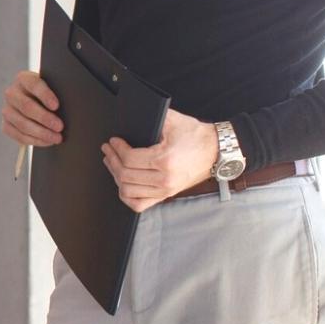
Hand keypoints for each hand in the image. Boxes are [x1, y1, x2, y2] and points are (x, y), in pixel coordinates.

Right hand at [1, 70, 63, 146]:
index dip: (45, 95)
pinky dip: (34, 140)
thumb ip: (58, 93)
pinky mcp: (6, 125)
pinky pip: (18, 136)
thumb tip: (70, 106)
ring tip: (57, 138)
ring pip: (22, 124)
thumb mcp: (53, 88)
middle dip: (45, 118)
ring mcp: (7, 110)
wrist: (37, 103)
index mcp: (23, 79)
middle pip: (27, 106)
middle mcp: (12, 93)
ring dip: (41, 133)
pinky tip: (47, 141)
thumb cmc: (49, 95)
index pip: (33, 84)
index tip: (56, 106)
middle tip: (60, 127)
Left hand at [101, 109, 219, 212]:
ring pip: (128, 190)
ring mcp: (165, 190)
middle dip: (112, 160)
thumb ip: (151, 119)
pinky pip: (139, 204)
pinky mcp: (166, 195)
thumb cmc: (197, 137)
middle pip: (125, 175)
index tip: (113, 141)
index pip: (129, 159)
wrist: (217, 152)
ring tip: (111, 163)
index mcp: (165, 160)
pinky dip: (126, 195)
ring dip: (115, 176)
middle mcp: (164, 179)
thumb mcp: (173, 121)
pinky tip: (121, 184)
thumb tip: (130, 119)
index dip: (117, 148)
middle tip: (108, 150)